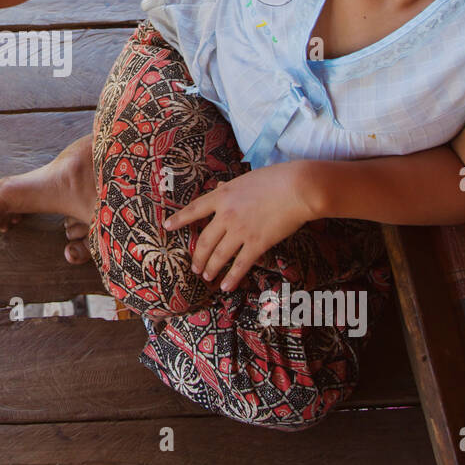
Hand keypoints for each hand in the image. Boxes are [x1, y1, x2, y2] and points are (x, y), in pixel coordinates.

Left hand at [163, 160, 316, 292]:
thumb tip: (217, 187)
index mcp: (222, 195)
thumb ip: (229, 187)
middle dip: (197, 256)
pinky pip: (239, 265)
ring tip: (206, 276)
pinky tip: (225, 286)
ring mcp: (240, 231)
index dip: (179, 219)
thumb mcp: (245, 179)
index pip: (194, 209)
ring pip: (218, 255)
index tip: (167, 226)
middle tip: (194, 266)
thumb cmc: (275, 179)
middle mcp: (226, 215)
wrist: (297, 187)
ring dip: (210, 268)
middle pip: (203, 240)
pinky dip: (231, 278)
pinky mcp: (257, 244)